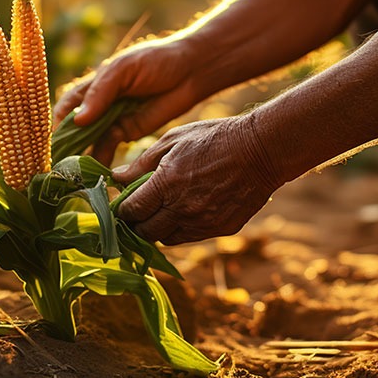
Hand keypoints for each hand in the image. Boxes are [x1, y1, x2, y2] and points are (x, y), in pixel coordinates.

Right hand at [53, 38, 204, 163]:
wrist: (191, 71)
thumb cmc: (156, 60)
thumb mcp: (124, 70)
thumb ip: (101, 93)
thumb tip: (78, 121)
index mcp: (95, 83)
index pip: (68, 104)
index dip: (58, 121)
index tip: (52, 140)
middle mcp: (100, 103)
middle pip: (75, 126)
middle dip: (67, 144)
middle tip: (59, 164)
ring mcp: (113, 118)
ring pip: (90, 140)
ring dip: (81, 154)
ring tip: (74, 172)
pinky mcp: (128, 132)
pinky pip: (108, 147)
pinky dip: (100, 159)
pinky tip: (94, 172)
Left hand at [113, 114, 280, 244]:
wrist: (261, 150)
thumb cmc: (214, 138)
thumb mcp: (173, 139)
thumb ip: (142, 162)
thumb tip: (117, 177)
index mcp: (166, 184)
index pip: (131, 211)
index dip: (121, 210)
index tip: (121, 204)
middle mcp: (183, 209)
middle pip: (146, 232)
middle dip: (137, 223)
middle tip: (137, 211)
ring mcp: (203, 222)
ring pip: (167, 239)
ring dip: (159, 228)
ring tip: (161, 211)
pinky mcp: (220, 229)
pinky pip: (191, 236)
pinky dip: (182, 228)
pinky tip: (185, 210)